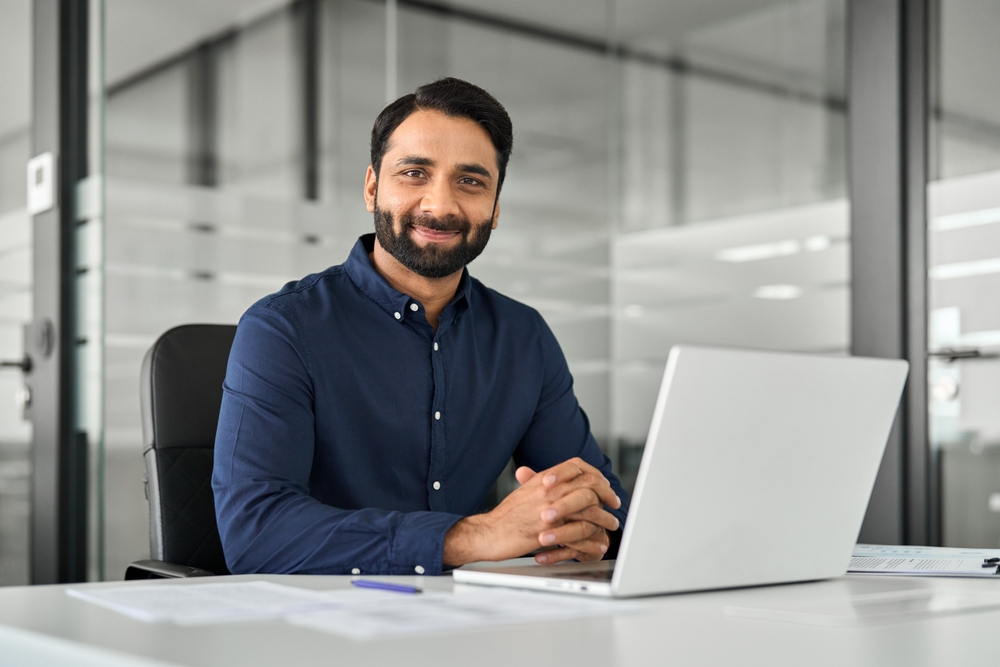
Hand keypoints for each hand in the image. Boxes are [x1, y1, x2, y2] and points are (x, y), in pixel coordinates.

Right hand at [442, 457, 620, 566]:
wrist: (488, 533)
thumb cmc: (506, 516)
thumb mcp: (526, 492)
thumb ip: (544, 483)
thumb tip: (562, 479)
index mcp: (543, 479)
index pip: (577, 466)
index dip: (595, 474)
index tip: (604, 485)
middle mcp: (547, 490)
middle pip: (587, 484)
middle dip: (606, 494)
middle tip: (614, 504)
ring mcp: (549, 510)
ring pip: (588, 508)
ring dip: (604, 518)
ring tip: (612, 525)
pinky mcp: (548, 531)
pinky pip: (579, 533)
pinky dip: (592, 539)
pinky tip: (598, 543)